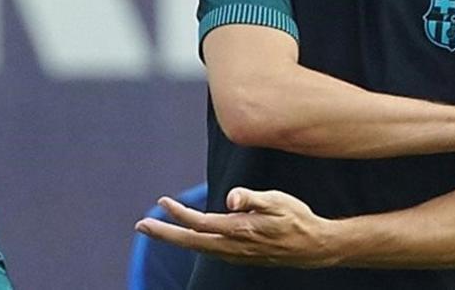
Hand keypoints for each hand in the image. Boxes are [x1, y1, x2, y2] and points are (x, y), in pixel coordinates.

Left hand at [134, 187, 335, 267]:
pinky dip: (194, 243)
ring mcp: (236, 255)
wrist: (313, 247)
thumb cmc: (297, 219)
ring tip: (157, 229)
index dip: (179, 214)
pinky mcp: (240, 257)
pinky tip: (190, 238)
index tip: (163, 202)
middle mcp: (233, 247)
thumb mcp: (278, 201)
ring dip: (176, 238)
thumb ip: (252, 198)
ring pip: (198, 248)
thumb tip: (230, 197)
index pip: (200, 223)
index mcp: (240, 231)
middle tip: (141, 226)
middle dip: (164, 233)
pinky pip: (209, 251)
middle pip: (191, 242)